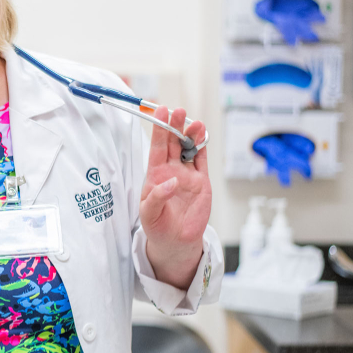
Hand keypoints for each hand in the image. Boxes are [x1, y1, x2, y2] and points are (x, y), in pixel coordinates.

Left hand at [139, 106, 210, 288]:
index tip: (160, 113)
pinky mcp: (201, 181)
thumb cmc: (157, 225)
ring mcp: (186, 174)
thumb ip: (157, 197)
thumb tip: (172, 181)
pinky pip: (201, 159)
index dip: (159, 130)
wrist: (176, 241)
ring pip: (188, 148)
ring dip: (190, 134)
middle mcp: (170, 170)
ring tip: (194, 123)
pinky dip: (202, 146)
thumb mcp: (149, 214)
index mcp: (155, 175)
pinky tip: (202, 134)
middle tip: (178, 111)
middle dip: (174, 126)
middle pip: (172, 143)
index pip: (157, 148)